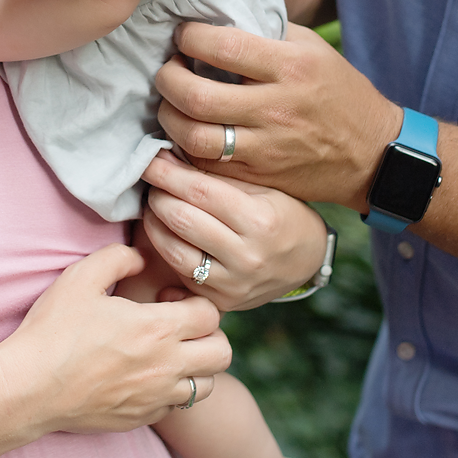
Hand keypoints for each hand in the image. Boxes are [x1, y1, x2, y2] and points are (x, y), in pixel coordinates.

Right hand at [0, 244, 230, 437]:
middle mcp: (165, 366)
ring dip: (195, 368)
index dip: (196, 303)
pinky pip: (176, 407)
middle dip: (209, 336)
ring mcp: (155, 398)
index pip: (211, 315)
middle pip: (222, 354)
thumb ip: (118, 257)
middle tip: (180, 329)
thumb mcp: (80, 277)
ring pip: (206, 387)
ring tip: (167, 356)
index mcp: (157, 328)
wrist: (28, 387)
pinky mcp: (141, 419)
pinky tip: (144, 378)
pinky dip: (171, 392)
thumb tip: (140, 259)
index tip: (170, 300)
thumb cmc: (52, 330)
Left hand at [141, 151, 333, 309]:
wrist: (307, 259)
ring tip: (154, 204)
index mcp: (261, 220)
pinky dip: (166, 248)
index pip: (199, 191)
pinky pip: (180, 273)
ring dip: (153, 223)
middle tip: (151, 179)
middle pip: (181, 220)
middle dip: (157, 194)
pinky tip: (164, 230)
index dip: (167, 172)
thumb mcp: (262, 186)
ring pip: (173, 251)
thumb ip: (217, 174)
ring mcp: (234, 284)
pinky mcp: (222, 301)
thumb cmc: (283, 213)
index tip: (150, 158)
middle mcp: (247, 256)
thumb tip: (169, 155)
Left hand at [153, 22, 399, 212]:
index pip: (224, 47)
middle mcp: (277, 108)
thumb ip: (268, 34)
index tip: (183, 35)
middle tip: (166, 70)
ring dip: (169, 118)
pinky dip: (185, 149)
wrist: (372, 153)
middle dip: (168, 79)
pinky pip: (208, 166)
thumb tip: (217, 18)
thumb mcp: (313, 49)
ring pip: (195, 138)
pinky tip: (183, 132)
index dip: (190, 37)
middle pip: (198, 96)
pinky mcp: (261, 176)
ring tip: (170, 103)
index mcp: (292, 67)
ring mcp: (267, 147)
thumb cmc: (339, 92)